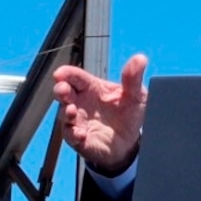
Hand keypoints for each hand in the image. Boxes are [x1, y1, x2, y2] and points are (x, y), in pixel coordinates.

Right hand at [51, 54, 148, 173]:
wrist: (130, 142)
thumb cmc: (129, 114)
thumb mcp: (136, 95)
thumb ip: (134, 78)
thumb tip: (140, 59)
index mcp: (91, 88)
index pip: (76, 77)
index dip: (67, 73)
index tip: (61, 73)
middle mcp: (81, 103)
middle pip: (64, 93)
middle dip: (61, 90)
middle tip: (63, 90)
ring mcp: (78, 121)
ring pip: (65, 115)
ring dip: (67, 112)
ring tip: (72, 111)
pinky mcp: (80, 139)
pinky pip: (72, 136)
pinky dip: (74, 135)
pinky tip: (81, 134)